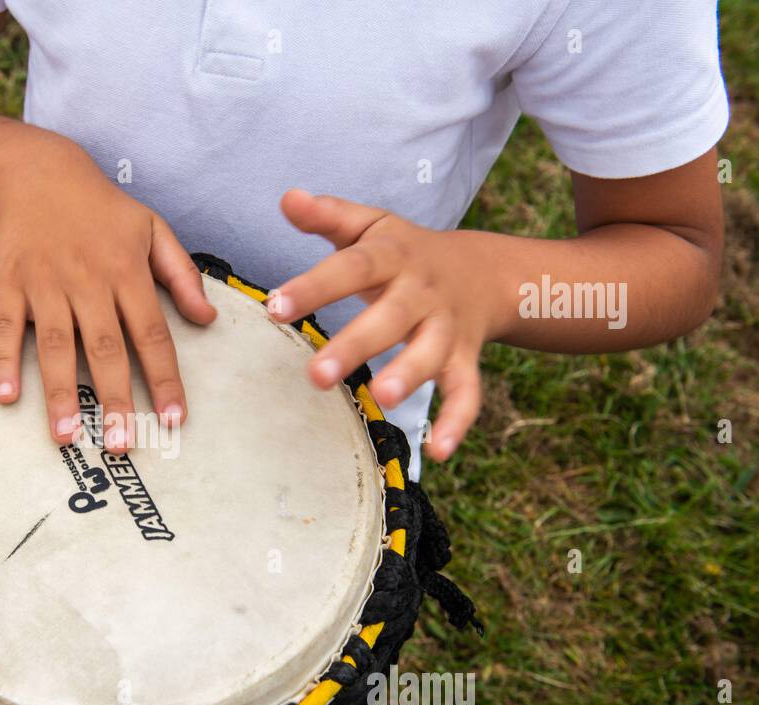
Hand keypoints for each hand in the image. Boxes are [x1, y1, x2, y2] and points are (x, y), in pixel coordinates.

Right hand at [0, 136, 215, 450]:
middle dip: (114, 398)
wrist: (38, 172)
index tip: (174, 419)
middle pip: (104, 348)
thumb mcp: (152, 229)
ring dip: (60, 392)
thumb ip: (181, 275)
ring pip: (54, 345)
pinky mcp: (7, 283)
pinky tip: (7, 396)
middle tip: (120, 444)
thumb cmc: (102, 210)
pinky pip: (4, 327)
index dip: (165, 379)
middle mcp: (87, 280)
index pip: (152, 334)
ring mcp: (44, 283)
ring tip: (66, 436)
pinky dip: (2, 361)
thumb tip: (208, 319)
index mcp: (127, 271)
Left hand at [266, 189, 512, 461]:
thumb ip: (328, 216)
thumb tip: (287, 198)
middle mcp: (423, 292)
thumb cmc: (405, 251)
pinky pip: (467, 393)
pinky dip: (457, 422)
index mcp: (393, 256)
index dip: (314, 287)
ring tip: (380, 397)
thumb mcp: (371, 226)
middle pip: (391, 317)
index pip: (350, 267)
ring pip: (432, 354)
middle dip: (355, 345)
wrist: (484, 270)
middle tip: (316, 375)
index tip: (275, 307)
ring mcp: (447, 328)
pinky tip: (437, 451)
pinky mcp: (465, 360)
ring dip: (409, 376)